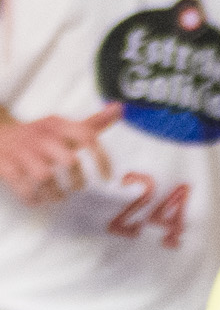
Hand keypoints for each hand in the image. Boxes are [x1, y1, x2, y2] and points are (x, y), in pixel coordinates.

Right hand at [0, 105, 118, 204]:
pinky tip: (38, 201)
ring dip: (55, 193)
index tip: (108, 177)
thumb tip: (120, 109)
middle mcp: (43, 136)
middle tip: (80, 187)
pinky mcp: (7, 167)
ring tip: (60, 197)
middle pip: (68, 160)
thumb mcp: (64, 125)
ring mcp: (24, 152)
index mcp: (59, 124)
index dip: (101, 158)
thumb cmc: (39, 134)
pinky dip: (33, 198)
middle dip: (77, 178)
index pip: (87, 136)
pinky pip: (22, 187)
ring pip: (45, 177)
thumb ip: (91, 123)